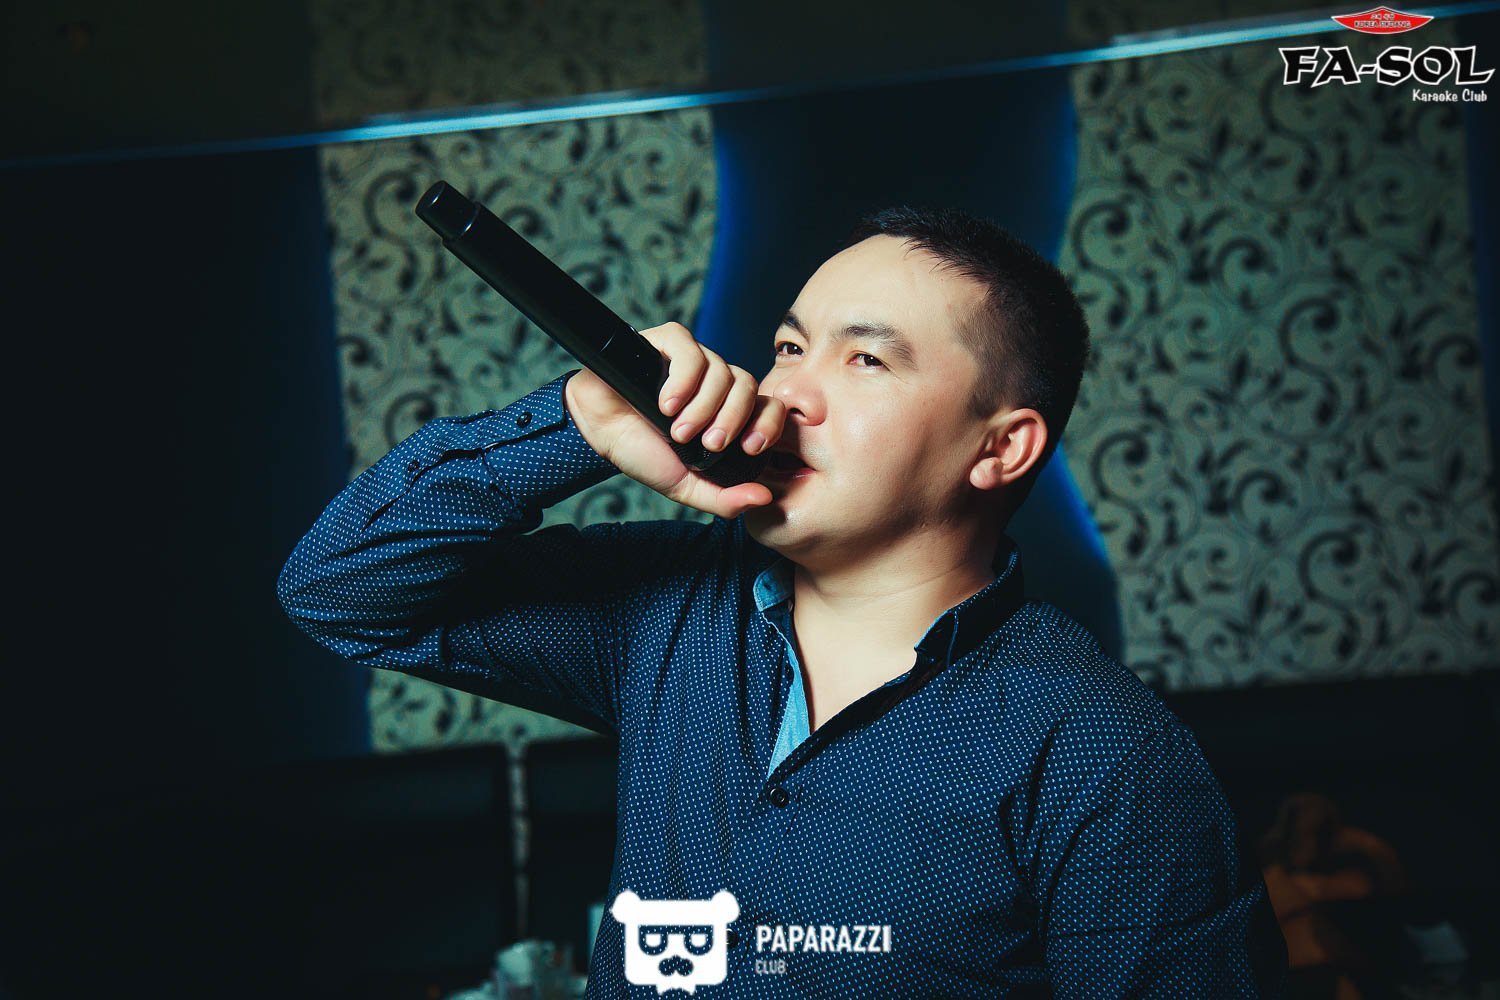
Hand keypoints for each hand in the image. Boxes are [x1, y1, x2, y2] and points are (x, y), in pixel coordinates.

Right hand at [563, 322, 786, 517]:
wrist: (598, 431)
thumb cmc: (642, 451)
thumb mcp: (685, 485)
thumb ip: (723, 498)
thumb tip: (764, 499)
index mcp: (727, 410)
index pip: (767, 405)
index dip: (768, 424)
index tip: (750, 448)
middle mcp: (715, 381)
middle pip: (747, 386)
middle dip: (731, 419)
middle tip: (709, 443)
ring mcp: (693, 359)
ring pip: (721, 369)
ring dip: (704, 406)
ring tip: (678, 430)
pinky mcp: (667, 342)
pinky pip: (690, 350)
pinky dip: (683, 380)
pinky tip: (666, 403)